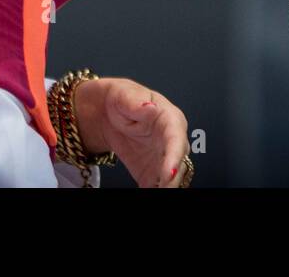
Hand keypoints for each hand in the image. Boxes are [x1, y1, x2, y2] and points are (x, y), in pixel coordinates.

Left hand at [73, 76, 189, 187]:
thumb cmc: (123, 99)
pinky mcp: (152, 171)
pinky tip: (145, 192)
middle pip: (179, 164)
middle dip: (172, 180)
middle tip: (161, 189)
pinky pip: (156, 186)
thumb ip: (137, 103)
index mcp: (170, 119)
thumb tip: (150, 108)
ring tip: (154, 192)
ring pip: (172, 178)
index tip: (168, 173)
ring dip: (166, 187)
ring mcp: (164, 158)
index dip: (174, 157)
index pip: (176, 139)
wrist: (109, 112)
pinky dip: (153, 191)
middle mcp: (172, 141)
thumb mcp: (126, 96)